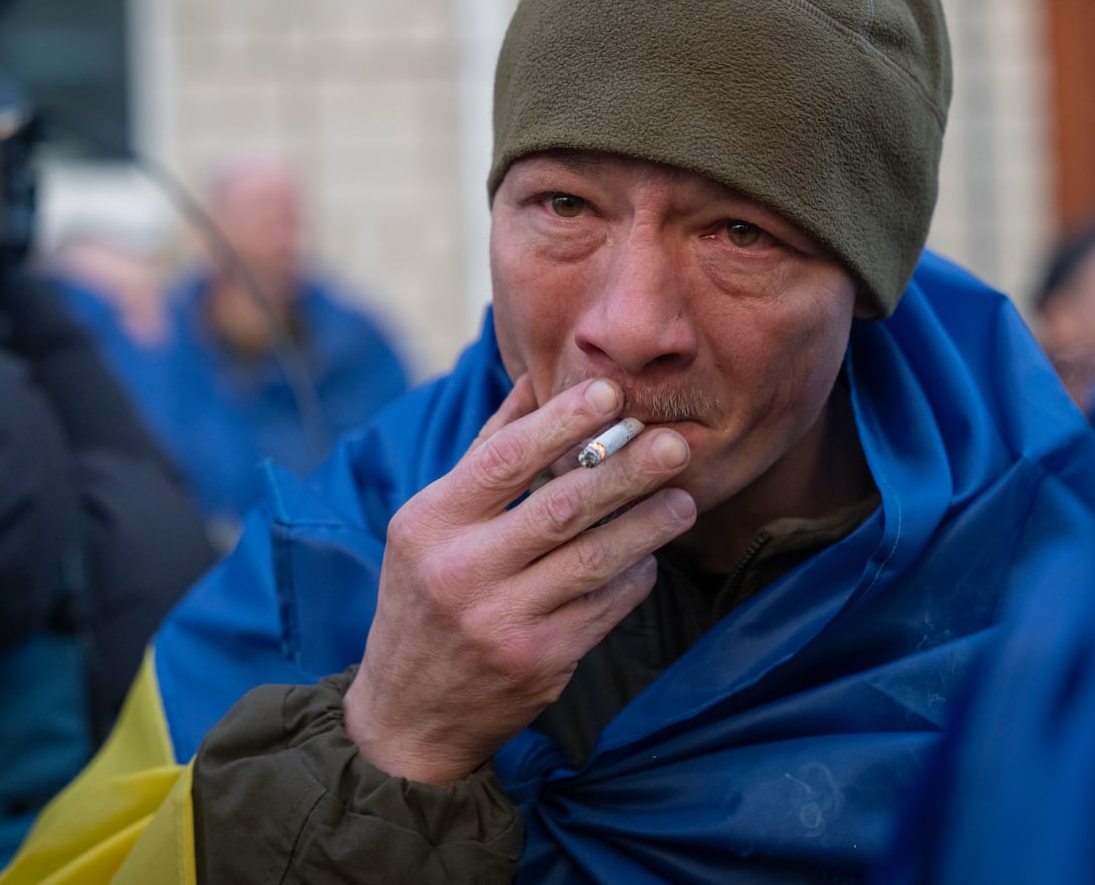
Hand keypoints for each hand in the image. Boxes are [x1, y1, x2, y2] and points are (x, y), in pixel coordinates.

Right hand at [343, 375, 695, 783]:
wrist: (409, 714)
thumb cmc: (425, 597)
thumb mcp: (431, 523)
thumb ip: (485, 453)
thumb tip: (533, 380)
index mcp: (430, 522)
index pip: (504, 459)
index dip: (562, 422)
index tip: (611, 394)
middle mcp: (461, 570)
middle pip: (561, 507)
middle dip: (626, 470)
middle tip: (675, 444)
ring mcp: (501, 620)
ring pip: (593, 559)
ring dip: (647, 525)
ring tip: (684, 499)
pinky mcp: (540, 661)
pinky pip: (605, 606)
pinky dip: (634, 576)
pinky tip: (651, 555)